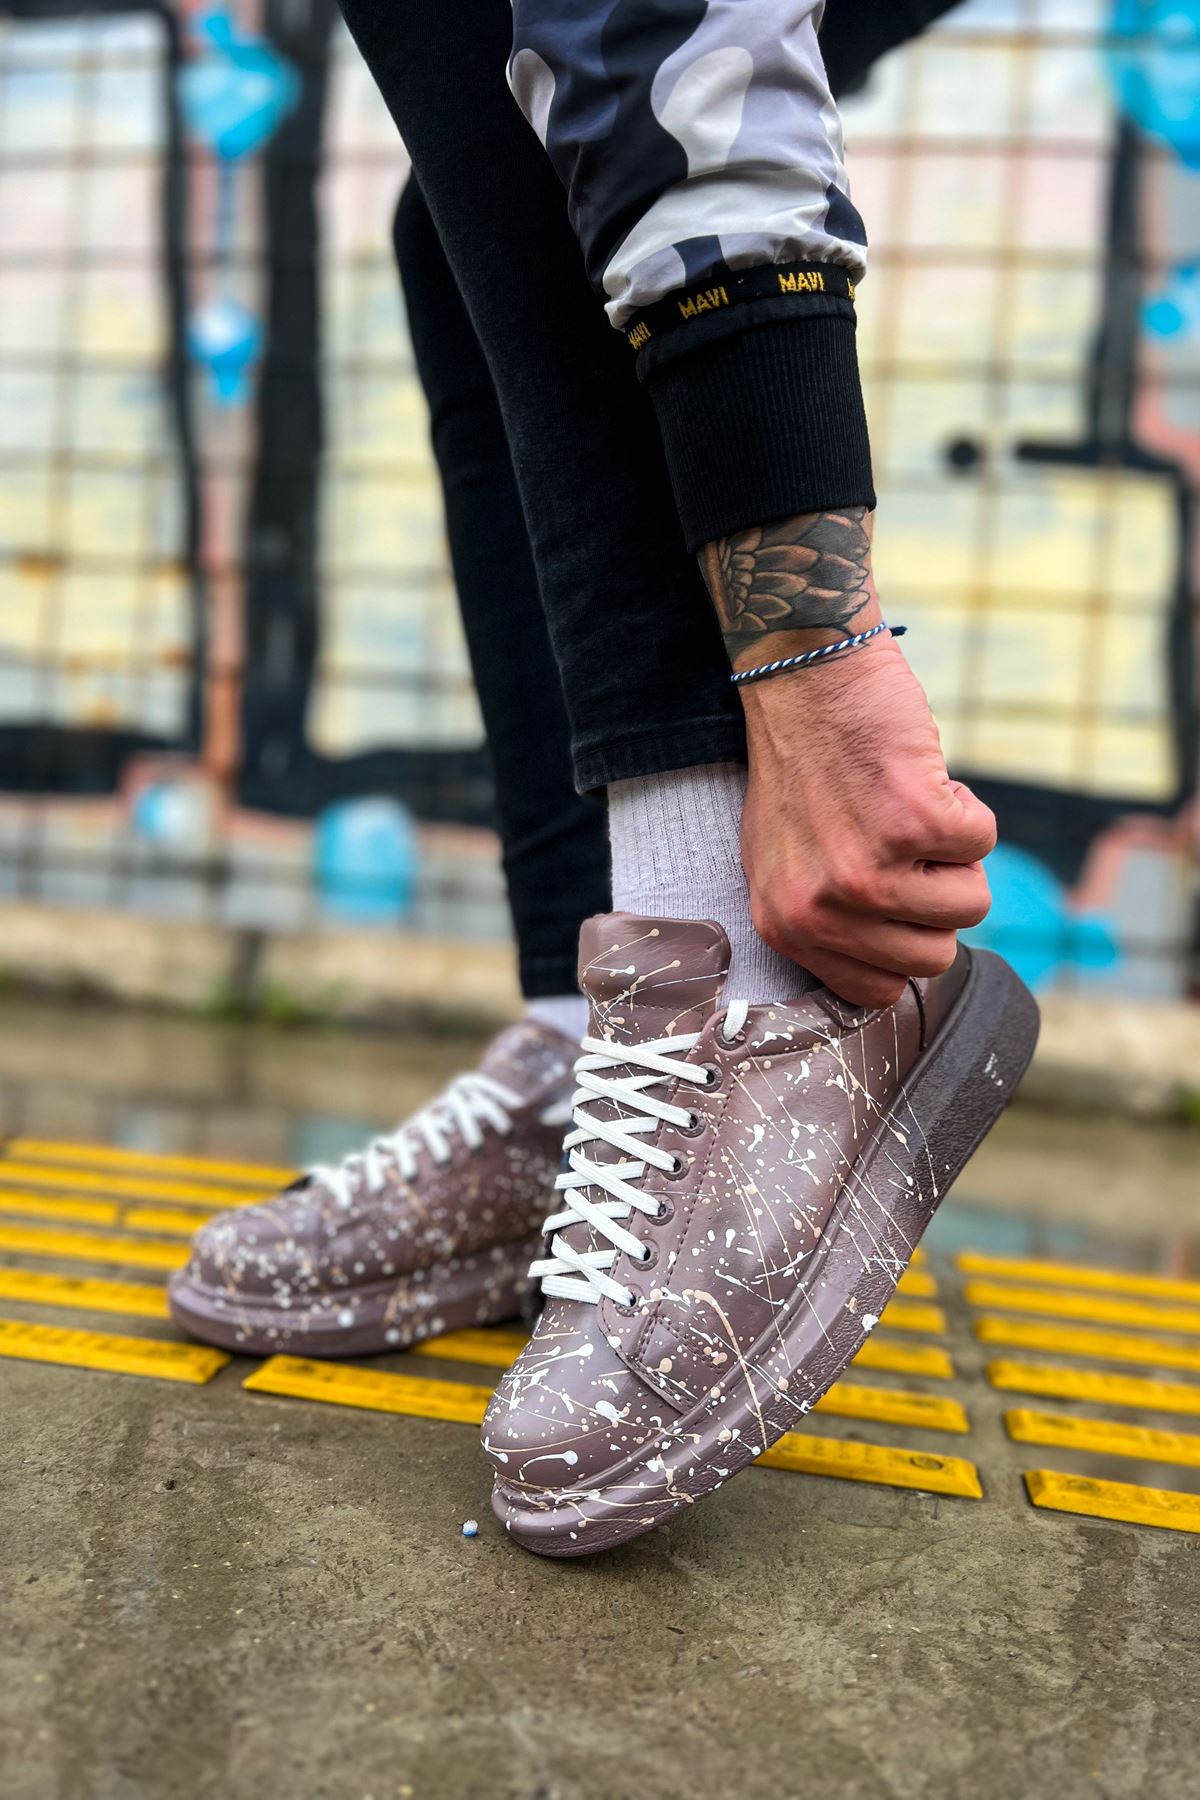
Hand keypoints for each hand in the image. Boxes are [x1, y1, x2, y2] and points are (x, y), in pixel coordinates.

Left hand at [739, 631, 996, 1006]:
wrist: (803, 679)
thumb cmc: (800, 764)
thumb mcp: (784, 860)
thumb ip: (826, 920)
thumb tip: (888, 970)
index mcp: (787, 927)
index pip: (878, 992)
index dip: (904, 943)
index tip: (896, 899)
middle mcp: (823, 909)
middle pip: (933, 957)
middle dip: (937, 900)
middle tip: (903, 846)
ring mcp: (868, 870)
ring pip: (970, 905)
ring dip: (955, 855)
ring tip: (906, 809)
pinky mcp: (914, 824)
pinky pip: (981, 843)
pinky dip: (965, 806)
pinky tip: (917, 778)